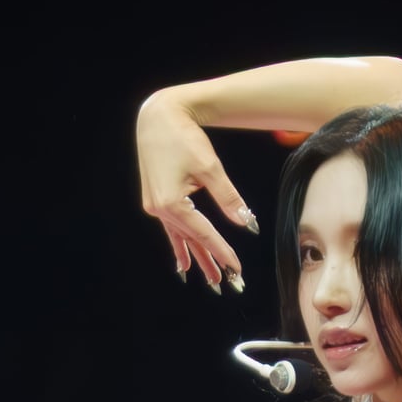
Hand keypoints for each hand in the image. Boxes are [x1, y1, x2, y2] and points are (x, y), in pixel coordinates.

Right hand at [136, 90, 258, 289]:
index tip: (236, 269)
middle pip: (192, 241)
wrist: (158, 116)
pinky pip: (171, 230)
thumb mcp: (210, 166)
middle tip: (227, 285)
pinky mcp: (155, 200)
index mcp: (172, 202)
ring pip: (182, 237)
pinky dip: (179, 246)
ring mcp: (155, 206)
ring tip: (210, 280)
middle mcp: (160, 208)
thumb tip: (246, 223)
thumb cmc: (184, 136)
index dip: (222, 252)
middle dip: (210, 262)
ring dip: (196, 258)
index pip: (204, 234)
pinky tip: (184, 265)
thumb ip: (228, 197)